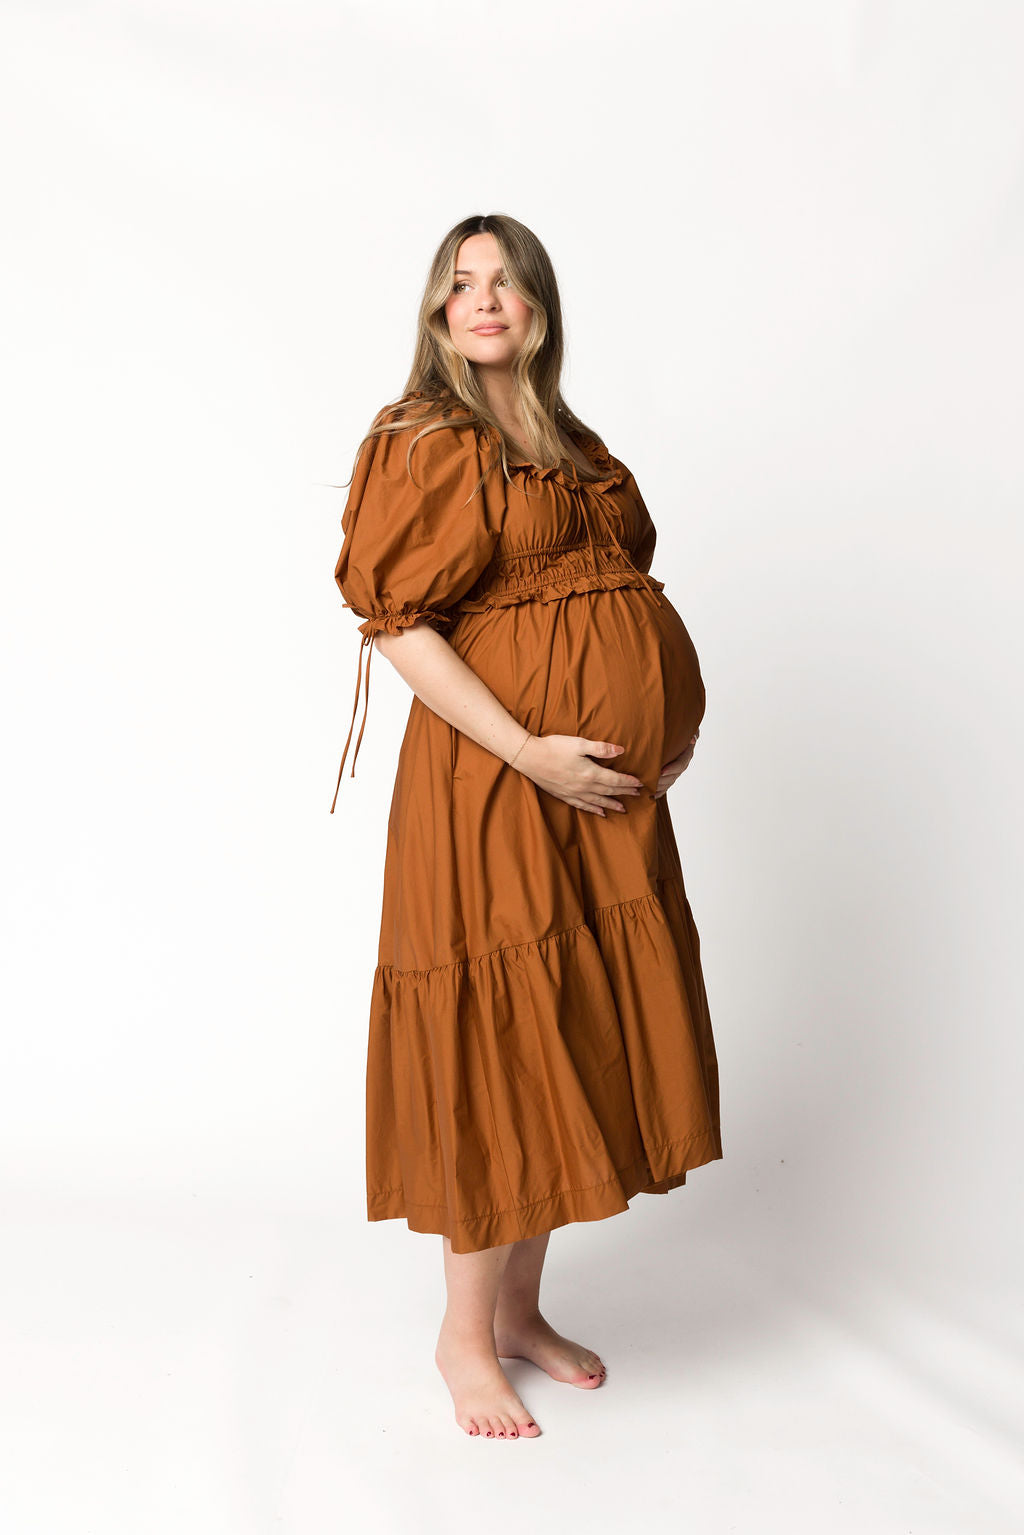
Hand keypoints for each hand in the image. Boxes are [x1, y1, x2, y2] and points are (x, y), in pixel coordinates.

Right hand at [514, 735, 644, 816]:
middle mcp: (584, 786)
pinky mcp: (564, 796)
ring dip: (612, 804)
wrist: (529, 757)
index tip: (640, 783)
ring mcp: (574, 793)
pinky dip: (594, 809)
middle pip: (609, 791)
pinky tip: (600, 812)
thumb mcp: (579, 743)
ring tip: (623, 809)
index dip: (628, 782)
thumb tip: (621, 751)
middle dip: (624, 793)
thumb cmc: (554, 747)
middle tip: (637, 795)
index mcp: (590, 773)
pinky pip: (583, 805)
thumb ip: (601, 748)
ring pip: (598, 801)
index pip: (615, 779)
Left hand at [652, 730, 699, 798]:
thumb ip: (691, 731)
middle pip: (674, 775)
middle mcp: (682, 763)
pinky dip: (659, 791)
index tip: (662, 771)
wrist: (674, 731)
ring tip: (648, 789)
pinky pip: (666, 786)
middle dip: (662, 780)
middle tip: (650, 782)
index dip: (672, 769)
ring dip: (660, 787)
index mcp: (687, 752)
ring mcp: (676, 771)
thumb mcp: (685, 727)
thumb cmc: (678, 727)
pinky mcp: (670, 775)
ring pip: (669, 782)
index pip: (681, 763)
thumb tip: (693, 739)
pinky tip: (651, 796)